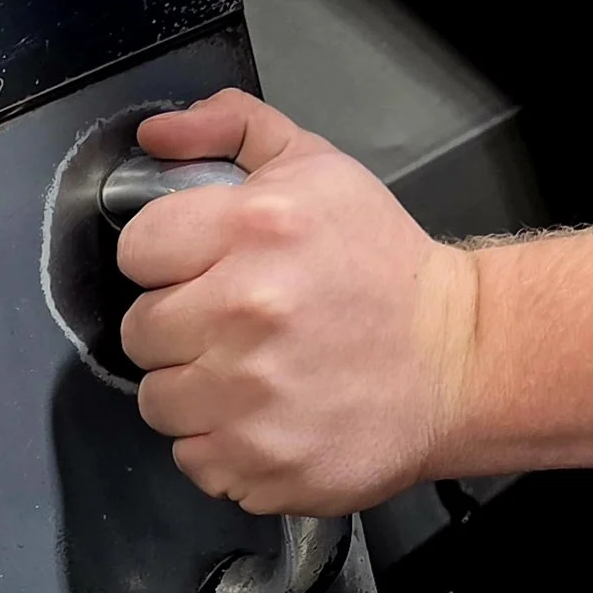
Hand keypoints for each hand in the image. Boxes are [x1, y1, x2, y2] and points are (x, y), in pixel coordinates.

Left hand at [116, 90, 479, 516]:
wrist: (454, 356)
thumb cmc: (379, 259)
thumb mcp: (318, 167)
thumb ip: (231, 129)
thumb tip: (153, 133)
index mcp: (257, 225)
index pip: (138, 247)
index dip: (168, 256)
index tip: (204, 265)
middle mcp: (244, 310)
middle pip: (140, 329)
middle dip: (182, 323)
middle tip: (237, 319)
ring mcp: (248, 396)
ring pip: (158, 399)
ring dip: (196, 387)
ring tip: (253, 369)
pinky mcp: (257, 463)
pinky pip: (192, 457)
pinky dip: (223, 442)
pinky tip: (270, 414)